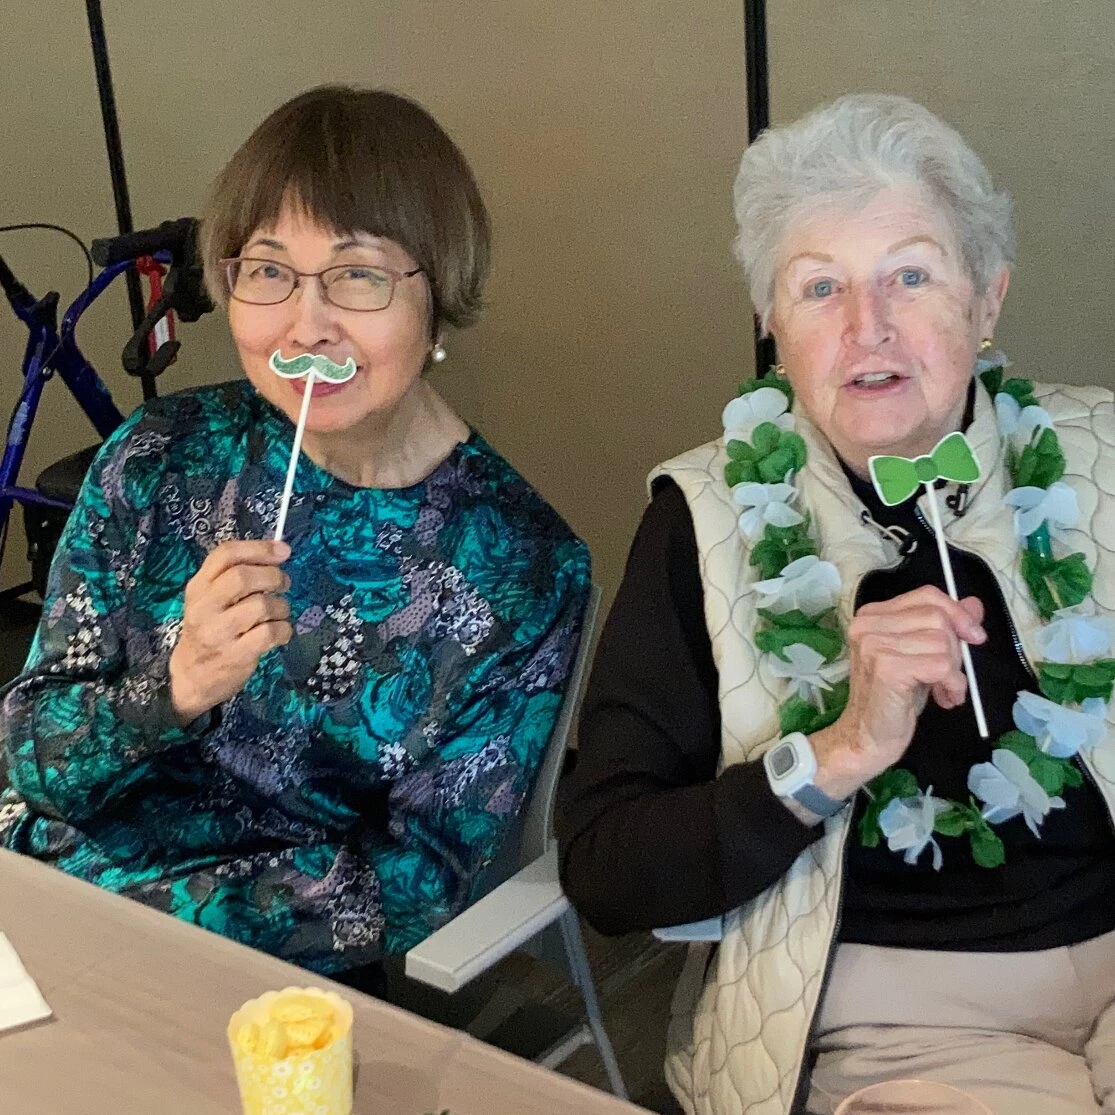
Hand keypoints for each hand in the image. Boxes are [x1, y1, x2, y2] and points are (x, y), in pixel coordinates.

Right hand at [168, 540, 292, 724]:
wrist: (191, 677)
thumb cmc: (209, 629)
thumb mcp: (211, 598)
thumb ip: (236, 574)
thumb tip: (280, 550)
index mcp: (198, 586)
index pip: (225, 555)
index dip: (259, 548)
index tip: (283, 550)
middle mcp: (204, 606)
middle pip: (244, 577)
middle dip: (273, 576)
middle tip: (283, 583)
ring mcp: (218, 632)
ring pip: (262, 605)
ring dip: (281, 606)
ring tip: (278, 613)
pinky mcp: (236, 655)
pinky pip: (270, 632)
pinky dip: (284, 629)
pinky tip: (279, 632)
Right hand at [810, 586, 985, 800]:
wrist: (866, 738)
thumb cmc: (893, 699)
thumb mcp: (921, 655)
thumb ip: (944, 628)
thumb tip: (974, 604)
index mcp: (872, 616)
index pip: (926, 595)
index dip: (957, 613)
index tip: (973, 636)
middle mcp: (868, 625)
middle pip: (937, 618)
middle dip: (955, 649)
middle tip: (948, 676)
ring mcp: (874, 645)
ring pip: (942, 642)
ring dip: (954, 672)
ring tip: (943, 691)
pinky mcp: (886, 668)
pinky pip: (940, 665)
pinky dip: (952, 684)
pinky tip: (943, 698)